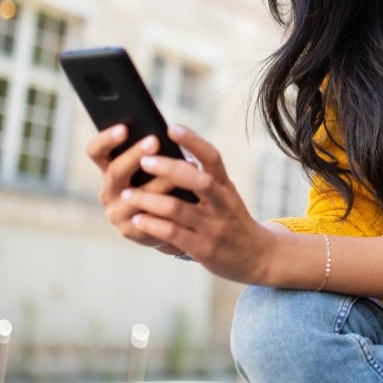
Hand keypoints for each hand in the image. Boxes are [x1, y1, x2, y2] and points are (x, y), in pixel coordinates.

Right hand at [87, 124, 186, 251]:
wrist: (171, 222)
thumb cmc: (164, 183)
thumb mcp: (155, 165)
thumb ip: (154, 151)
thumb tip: (168, 130)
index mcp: (110, 169)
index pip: (96, 152)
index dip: (106, 139)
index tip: (124, 128)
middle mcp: (109, 191)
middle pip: (115, 172)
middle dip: (135, 155)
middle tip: (155, 141)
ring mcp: (117, 213)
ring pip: (136, 196)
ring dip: (160, 181)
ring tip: (185, 167)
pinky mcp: (132, 232)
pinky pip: (150, 218)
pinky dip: (169, 205)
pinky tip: (186, 196)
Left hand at [117, 125, 273, 282]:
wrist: (256, 256)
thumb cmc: (232, 220)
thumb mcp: (226, 195)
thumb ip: (205, 178)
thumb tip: (171, 155)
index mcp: (226, 186)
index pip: (212, 157)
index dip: (193, 140)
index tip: (171, 127)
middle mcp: (221, 203)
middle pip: (197, 180)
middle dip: (168, 168)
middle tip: (143, 160)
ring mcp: (213, 227)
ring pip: (178, 208)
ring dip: (149, 199)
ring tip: (126, 193)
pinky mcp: (203, 249)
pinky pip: (173, 234)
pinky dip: (153, 225)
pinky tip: (137, 219)